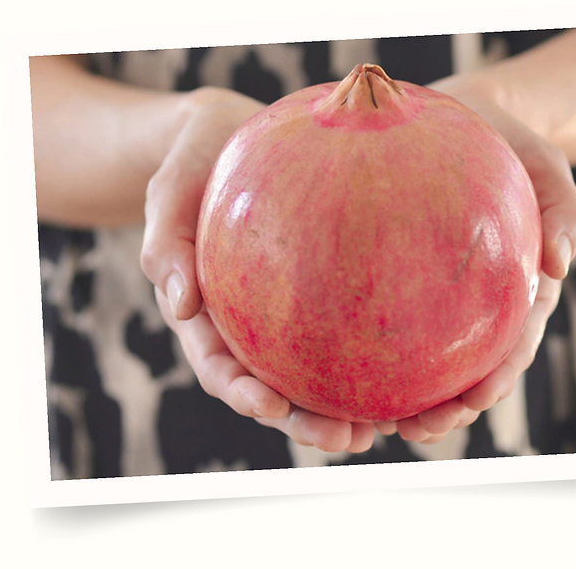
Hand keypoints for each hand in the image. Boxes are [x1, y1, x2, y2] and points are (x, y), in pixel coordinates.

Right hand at [141, 86, 376, 453]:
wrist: (227, 136)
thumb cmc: (193, 164)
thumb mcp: (170, 192)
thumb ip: (166, 245)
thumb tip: (181, 304)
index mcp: (209, 316)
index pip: (222, 368)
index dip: (245, 395)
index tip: (271, 408)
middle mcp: (248, 325)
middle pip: (275, 388)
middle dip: (306, 422)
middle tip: (346, 440)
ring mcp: (283, 312)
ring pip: (315, 372)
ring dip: (345, 407)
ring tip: (387, 427)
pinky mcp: (319, 291)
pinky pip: (346, 328)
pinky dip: (371, 357)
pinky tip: (408, 370)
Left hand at [374, 74, 575, 443]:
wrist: (463, 123)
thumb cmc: (507, 145)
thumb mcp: (543, 164)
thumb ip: (563, 206)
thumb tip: (558, 261)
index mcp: (513, 292)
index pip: (512, 344)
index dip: (497, 376)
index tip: (477, 398)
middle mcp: (474, 308)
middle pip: (465, 371)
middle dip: (448, 408)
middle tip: (422, 427)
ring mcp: (435, 302)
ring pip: (420, 363)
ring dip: (403, 401)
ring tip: (374, 424)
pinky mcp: (395, 288)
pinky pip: (378, 328)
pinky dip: (364, 358)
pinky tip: (335, 376)